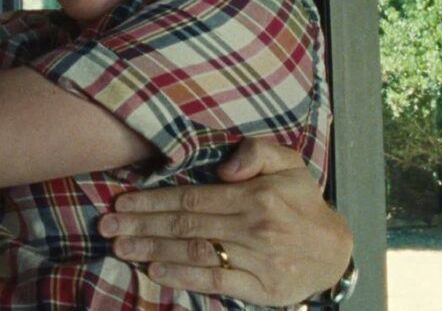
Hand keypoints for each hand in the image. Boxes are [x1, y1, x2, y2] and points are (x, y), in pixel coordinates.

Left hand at [98, 139, 352, 305]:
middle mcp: (254, 228)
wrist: (335, 251)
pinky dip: (183, 277)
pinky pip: (215, 281)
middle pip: (185, 226)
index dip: (153, 200)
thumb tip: (225, 168)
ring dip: (152, 251)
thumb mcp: (289, 163)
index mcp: (256, 196)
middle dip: (141, 225)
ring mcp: (256, 261)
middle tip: (107, 225)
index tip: (122, 201)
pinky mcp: (260, 289)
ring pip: (194, 253)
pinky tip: (155, 272)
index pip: (193, 198)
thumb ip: (257, 152)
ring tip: (121, 247)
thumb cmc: (302, 202)